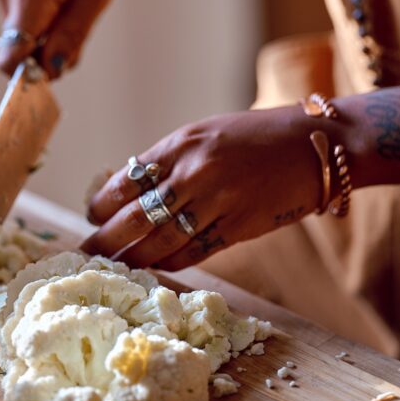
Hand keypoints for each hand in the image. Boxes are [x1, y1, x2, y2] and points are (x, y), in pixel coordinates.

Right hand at [0, 0, 142, 77]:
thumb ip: (72, 36)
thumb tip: (53, 70)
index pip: (9, 56)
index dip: (31, 73)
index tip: (58, 68)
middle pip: (19, 46)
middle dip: (49, 48)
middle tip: (83, 21)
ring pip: (24, 31)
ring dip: (51, 29)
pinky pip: (25, 13)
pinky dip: (47, 14)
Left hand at [81, 107, 324, 270]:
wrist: (312, 146)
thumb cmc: (255, 136)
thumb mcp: (205, 134)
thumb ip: (171, 160)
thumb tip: (132, 190)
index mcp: (182, 144)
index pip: (127, 180)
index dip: (103, 203)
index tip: (93, 215)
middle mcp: (195, 172)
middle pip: (135, 217)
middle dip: (106, 239)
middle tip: (88, 253)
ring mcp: (217, 202)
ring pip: (161, 241)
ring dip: (133, 258)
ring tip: (115, 267)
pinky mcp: (239, 227)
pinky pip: (194, 252)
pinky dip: (170, 262)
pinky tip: (155, 267)